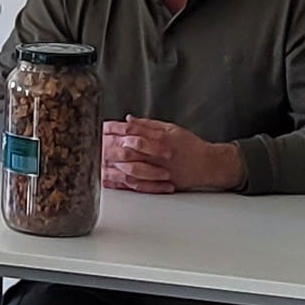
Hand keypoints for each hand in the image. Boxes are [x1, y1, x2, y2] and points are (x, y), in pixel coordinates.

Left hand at [101, 118, 244, 194]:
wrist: (209, 165)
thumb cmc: (190, 146)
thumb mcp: (170, 129)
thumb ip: (147, 125)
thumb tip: (127, 119)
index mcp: (161, 138)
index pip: (133, 132)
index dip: (114, 131)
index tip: (101, 129)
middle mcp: (159, 154)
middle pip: (129, 151)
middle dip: (110, 148)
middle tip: (95, 146)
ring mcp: (160, 170)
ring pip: (132, 168)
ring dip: (115, 165)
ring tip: (101, 161)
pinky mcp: (160, 183)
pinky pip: (140, 184)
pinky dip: (125, 182)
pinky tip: (113, 178)